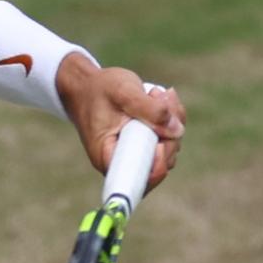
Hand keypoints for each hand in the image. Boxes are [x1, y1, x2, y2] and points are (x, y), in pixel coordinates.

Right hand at [54, 56, 184, 189]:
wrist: (86, 85)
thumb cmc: (98, 89)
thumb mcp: (122, 92)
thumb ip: (150, 109)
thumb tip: (177, 130)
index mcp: (109, 157)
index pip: (142, 178)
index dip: (159, 162)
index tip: (159, 138)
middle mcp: (123, 162)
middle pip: (162, 162)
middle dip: (170, 131)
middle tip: (159, 97)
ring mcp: (135, 155)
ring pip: (168, 149)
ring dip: (172, 120)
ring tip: (154, 94)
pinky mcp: (143, 146)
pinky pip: (166, 139)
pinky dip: (170, 119)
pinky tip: (159, 99)